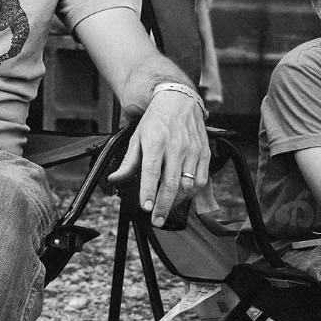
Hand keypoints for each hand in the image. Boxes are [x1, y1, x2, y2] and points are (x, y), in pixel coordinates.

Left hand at [111, 87, 210, 226]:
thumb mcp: (137, 137)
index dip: (148, 191)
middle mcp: (176, 147)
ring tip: (168, 207)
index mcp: (155, 142)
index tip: (146, 207)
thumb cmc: (156, 120)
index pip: (151, 171)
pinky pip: (202, 179)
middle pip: (171, 182)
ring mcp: (192, 150)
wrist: (178, 100)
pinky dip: (193, 192)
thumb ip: (128, 162)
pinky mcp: (204, 153)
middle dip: (164, 205)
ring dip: (178, 200)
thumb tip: (115, 180)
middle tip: (157, 220)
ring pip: (188, 184)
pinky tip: (184, 196)